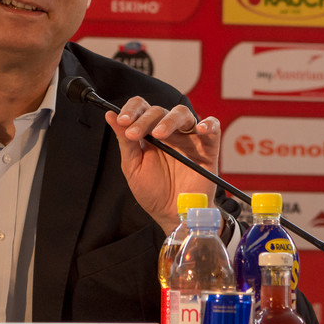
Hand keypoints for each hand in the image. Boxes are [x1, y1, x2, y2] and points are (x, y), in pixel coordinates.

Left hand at [104, 97, 220, 233]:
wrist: (172, 214)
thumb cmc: (152, 191)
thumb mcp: (133, 166)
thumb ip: (125, 141)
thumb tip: (110, 115)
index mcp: (149, 132)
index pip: (141, 108)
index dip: (131, 110)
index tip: (122, 121)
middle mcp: (169, 131)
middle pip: (159, 110)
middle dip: (144, 119)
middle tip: (134, 135)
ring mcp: (188, 138)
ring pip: (183, 113)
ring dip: (169, 120)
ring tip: (158, 134)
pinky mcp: (207, 148)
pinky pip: (213, 128)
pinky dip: (208, 124)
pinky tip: (200, 129)